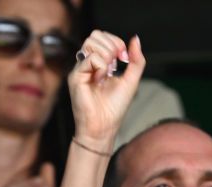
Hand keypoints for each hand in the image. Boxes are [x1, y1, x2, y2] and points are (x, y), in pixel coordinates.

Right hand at [69, 31, 145, 147]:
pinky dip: (102, 67)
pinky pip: (91, 58)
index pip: (103, 37)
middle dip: (112, 46)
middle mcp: (88, 64)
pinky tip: (101, 80)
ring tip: (109, 73)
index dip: (116, 42)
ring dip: (107, 55)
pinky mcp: (76, 75)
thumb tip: (135, 39)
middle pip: (95, 35)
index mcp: (99, 63)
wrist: (103, 127)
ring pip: (91, 42)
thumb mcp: (131, 81)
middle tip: (117, 65)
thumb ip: (136, 61)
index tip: (125, 59)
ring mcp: (80, 68)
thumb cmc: (114, 108)